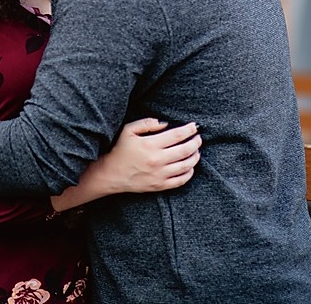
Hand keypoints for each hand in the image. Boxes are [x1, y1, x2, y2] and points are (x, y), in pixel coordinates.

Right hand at [84, 118, 200, 195]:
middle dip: (196, 142)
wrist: (111, 174)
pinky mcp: (160, 186)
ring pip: (186, 165)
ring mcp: (160, 174)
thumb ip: (147, 123)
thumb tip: (166, 124)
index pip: (177, 135)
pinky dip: (189, 172)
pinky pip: (181, 180)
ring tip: (196, 150)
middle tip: (198, 138)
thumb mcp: (128, 130)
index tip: (194, 126)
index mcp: (150, 145)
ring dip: (195, 157)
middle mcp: (157, 160)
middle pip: (185, 150)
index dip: (189, 130)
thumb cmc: (120, 150)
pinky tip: (190, 166)